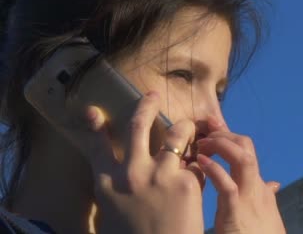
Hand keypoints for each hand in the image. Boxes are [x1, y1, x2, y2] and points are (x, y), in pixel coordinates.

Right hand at [74, 92, 205, 233]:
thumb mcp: (115, 213)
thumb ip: (120, 188)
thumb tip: (125, 170)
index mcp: (107, 183)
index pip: (97, 146)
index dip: (94, 126)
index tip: (93, 111)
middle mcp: (131, 173)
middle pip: (138, 125)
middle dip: (145, 105)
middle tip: (152, 95)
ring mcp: (160, 174)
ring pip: (176, 134)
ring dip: (184, 127)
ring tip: (190, 127)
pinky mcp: (187, 181)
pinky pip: (195, 162)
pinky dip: (199, 165)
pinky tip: (202, 174)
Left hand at [195, 120, 285, 233]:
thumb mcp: (265, 213)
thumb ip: (265, 195)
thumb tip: (273, 183)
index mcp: (259, 187)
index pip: (246, 150)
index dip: (229, 134)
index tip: (212, 124)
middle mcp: (256, 187)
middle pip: (246, 146)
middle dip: (224, 132)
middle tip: (203, 129)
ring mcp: (248, 198)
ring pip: (243, 158)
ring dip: (222, 145)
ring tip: (202, 143)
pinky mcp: (236, 213)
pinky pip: (228, 185)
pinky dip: (215, 170)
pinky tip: (201, 162)